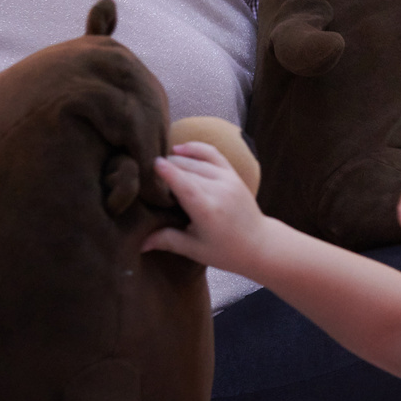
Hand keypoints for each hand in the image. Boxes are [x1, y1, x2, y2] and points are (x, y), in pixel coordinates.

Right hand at [149, 143, 278, 277]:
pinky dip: (196, 148)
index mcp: (208, 209)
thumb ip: (168, 240)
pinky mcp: (233, 175)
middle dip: (167, 167)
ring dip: (177, 159)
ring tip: (159, 163)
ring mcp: (228, 179)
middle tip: (145, 171)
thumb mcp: (195, 249)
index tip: (150, 164)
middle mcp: (219, 190)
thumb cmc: (226, 251)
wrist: (260, 244)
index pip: (184, 183)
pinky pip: (213, 154)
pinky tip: (180, 148)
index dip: (167, 172)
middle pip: (187, 169)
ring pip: (197, 161)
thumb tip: (140, 243)